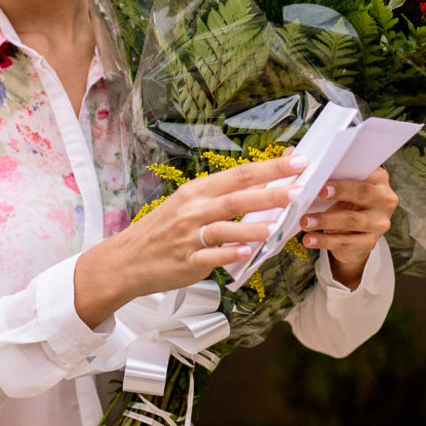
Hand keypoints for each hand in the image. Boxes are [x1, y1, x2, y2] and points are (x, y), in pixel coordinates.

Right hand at [74, 153, 308, 326]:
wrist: (127, 260)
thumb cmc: (162, 229)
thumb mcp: (188, 204)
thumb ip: (222, 197)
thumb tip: (263, 186)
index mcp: (196, 191)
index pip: (239, 174)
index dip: (270, 168)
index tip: (297, 162)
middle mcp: (193, 211)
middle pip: (236, 198)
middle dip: (270, 193)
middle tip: (298, 189)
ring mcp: (189, 237)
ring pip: (225, 228)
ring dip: (253, 228)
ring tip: (278, 225)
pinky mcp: (187, 262)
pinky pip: (212, 257)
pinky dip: (230, 254)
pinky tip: (248, 253)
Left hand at [300, 166, 397, 290]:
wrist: (350, 236)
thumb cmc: (341, 202)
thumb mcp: (333, 185)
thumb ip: (318, 169)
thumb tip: (291, 153)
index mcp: (378, 178)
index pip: (364, 171)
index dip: (344, 174)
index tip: (323, 177)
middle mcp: (385, 199)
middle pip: (363, 193)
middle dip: (340, 192)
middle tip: (317, 193)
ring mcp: (380, 222)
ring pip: (353, 220)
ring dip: (326, 220)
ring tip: (305, 221)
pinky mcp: (370, 242)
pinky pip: (346, 242)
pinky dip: (325, 241)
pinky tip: (309, 239)